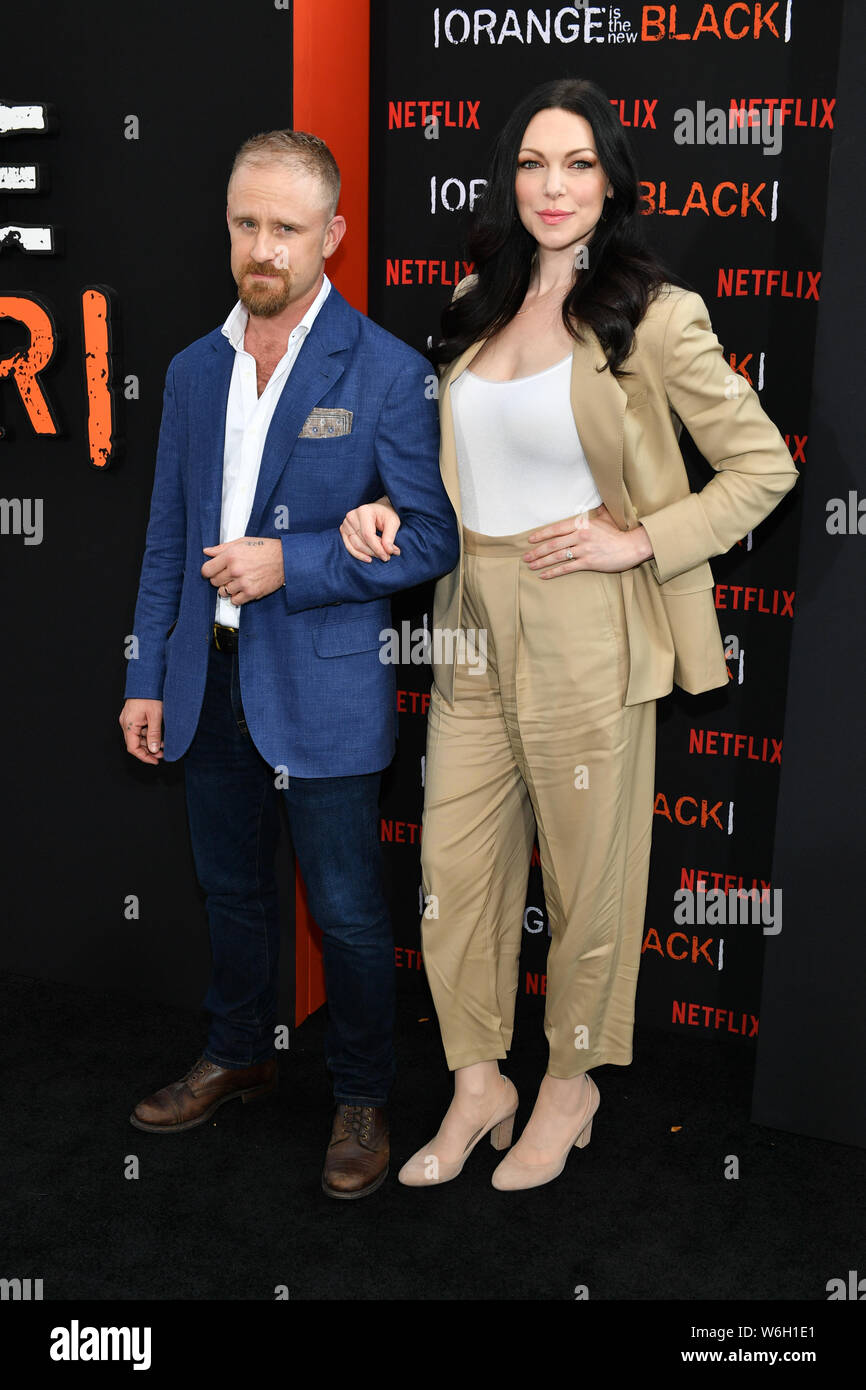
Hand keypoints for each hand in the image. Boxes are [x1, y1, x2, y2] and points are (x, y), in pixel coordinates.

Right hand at [119, 699, 163, 763]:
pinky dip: (147, 734)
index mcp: (129, 724)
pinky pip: (139, 729)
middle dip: (148, 750)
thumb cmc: (150, 695)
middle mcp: (126, 723)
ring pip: (137, 737)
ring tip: (163, 744)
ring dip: (149, 742)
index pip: (133, 748)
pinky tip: (158, 735)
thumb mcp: (155, 716)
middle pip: (135, 743)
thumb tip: (154, 750)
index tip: (155, 761)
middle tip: (162, 754)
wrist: (146, 679)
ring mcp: (128, 719)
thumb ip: (154, 734)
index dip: (144, 757)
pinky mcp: (132, 715)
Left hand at [201, 537, 284, 602]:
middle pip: (214, 582)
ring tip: (237, 582)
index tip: (211, 572)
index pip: (207, 570)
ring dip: (228, 588)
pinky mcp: (252, 593)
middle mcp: (235, 569)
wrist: (285, 559)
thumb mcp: (242, 542)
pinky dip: (237, 597)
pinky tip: (243, 589)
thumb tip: (207, 552)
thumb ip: (222, 548)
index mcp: (231, 555)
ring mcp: (243, 582)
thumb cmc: (265, 549)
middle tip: (228, 575)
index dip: (208, 572)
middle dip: (219, 579)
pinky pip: (235, 601)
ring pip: (223, 592)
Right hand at [340, 501, 401, 562]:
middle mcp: (351, 516)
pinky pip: (349, 546)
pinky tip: (368, 559)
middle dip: (375, 552)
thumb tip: (388, 551)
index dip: (377, 548)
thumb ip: (390, 536)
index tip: (387, 556)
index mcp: (364, 511)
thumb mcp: (393, 522)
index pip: (368, 535)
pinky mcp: (343, 530)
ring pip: (355, 546)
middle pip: (362, 541)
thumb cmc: (386, 515)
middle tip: (387, 557)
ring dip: (369, 554)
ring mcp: (345, 524)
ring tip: (381, 556)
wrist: (378, 509)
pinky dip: (358, 555)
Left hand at [522, 506, 652, 576]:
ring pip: (557, 556)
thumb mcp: (607, 516)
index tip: (531, 540)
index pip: (556, 528)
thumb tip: (599, 501)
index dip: (542, 534)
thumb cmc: (619, 532)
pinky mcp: (589, 563)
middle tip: (526, 556)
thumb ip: (598, 509)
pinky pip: (567, 568)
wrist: (632, 546)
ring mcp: (584, 550)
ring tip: (531, 565)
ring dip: (542, 562)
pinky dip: (553, 572)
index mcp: (582, 524)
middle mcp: (580, 536)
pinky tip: (544, 575)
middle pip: (553, 544)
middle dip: (537, 551)